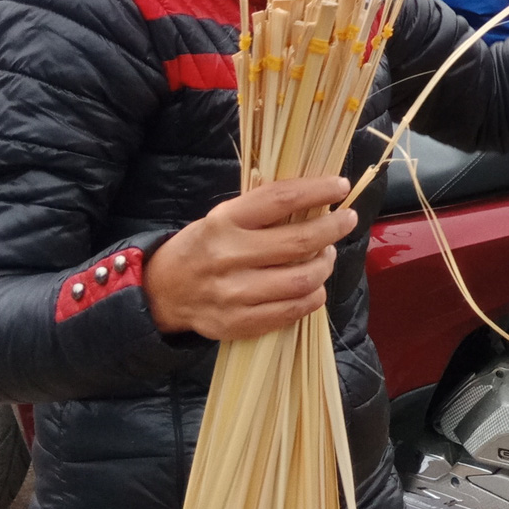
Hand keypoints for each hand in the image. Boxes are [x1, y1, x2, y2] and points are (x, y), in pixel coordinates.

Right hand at [142, 177, 357, 339]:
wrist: (162, 292)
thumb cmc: (204, 247)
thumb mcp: (222, 218)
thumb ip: (263, 210)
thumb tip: (319, 197)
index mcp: (223, 222)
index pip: (280, 200)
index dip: (317, 191)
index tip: (340, 186)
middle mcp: (228, 257)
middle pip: (300, 242)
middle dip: (334, 228)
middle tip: (346, 220)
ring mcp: (233, 293)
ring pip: (302, 279)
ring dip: (326, 264)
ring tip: (327, 255)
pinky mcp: (238, 322)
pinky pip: (293, 310)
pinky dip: (313, 296)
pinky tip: (314, 285)